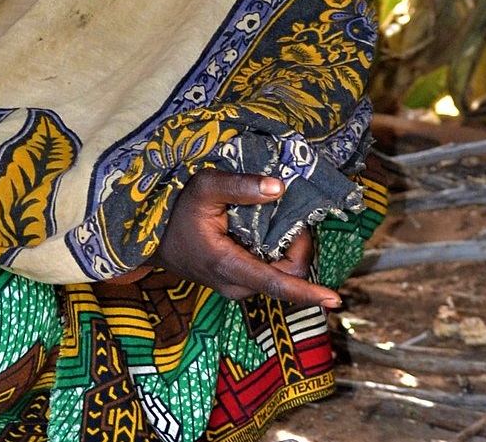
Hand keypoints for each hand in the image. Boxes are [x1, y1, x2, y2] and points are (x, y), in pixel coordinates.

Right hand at [148, 170, 341, 306]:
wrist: (150, 239)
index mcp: (228, 265)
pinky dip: (275, 254)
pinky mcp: (236, 284)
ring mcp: (235, 288)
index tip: (335, 299)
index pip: (276, 284)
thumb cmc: (176, 211)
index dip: (308, 292)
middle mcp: (235, 285)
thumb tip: (280, 188)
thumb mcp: (204, 187)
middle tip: (291, 217)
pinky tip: (262, 232)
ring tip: (272, 221)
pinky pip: (268, 273)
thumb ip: (240, 186)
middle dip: (299, 249)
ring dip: (287, 251)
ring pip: (279, 276)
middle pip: (286, 276)